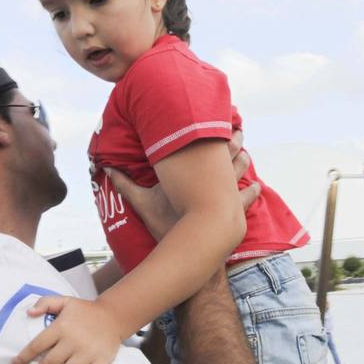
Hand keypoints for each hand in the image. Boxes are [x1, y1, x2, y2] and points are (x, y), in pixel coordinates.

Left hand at [11, 296, 125, 363]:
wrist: (114, 316)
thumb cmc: (85, 311)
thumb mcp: (65, 301)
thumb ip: (45, 303)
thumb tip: (27, 313)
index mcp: (62, 327)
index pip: (37, 345)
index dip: (23, 358)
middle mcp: (73, 342)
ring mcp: (88, 354)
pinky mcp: (101, 362)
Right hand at [103, 130, 260, 241]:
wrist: (192, 248)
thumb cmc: (168, 223)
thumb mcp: (143, 202)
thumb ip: (125, 184)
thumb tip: (106, 167)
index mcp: (195, 169)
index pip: (207, 142)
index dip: (213, 127)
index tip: (217, 114)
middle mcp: (216, 177)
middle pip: (229, 150)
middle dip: (233, 137)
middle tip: (237, 126)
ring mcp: (229, 192)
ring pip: (242, 168)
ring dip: (243, 158)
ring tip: (245, 148)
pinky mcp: (236, 210)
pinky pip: (248, 196)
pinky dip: (253, 189)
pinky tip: (257, 186)